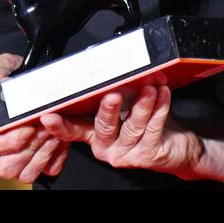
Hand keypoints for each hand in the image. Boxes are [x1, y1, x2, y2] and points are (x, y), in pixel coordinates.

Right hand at [0, 53, 69, 183]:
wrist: (34, 81)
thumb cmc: (17, 76)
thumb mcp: (7, 65)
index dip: (10, 141)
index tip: (29, 128)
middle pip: (5, 165)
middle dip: (29, 149)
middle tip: (46, 130)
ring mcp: (15, 156)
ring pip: (24, 173)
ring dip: (42, 155)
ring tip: (55, 134)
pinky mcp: (36, 160)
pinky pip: (46, 171)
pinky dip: (55, 159)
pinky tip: (62, 141)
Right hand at [38, 81, 204, 178]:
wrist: (175, 148)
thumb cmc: (148, 124)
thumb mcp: (125, 108)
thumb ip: (112, 93)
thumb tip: (104, 67)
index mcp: (95, 135)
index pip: (73, 129)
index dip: (59, 125)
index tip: (48, 117)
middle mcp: (107, 147)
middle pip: (103, 127)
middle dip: (108, 109)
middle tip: (112, 94)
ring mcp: (126, 154)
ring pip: (132, 126)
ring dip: (141, 104)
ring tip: (149, 88)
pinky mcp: (147, 155)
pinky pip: (152, 129)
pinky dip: (159, 108)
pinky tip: (162, 94)